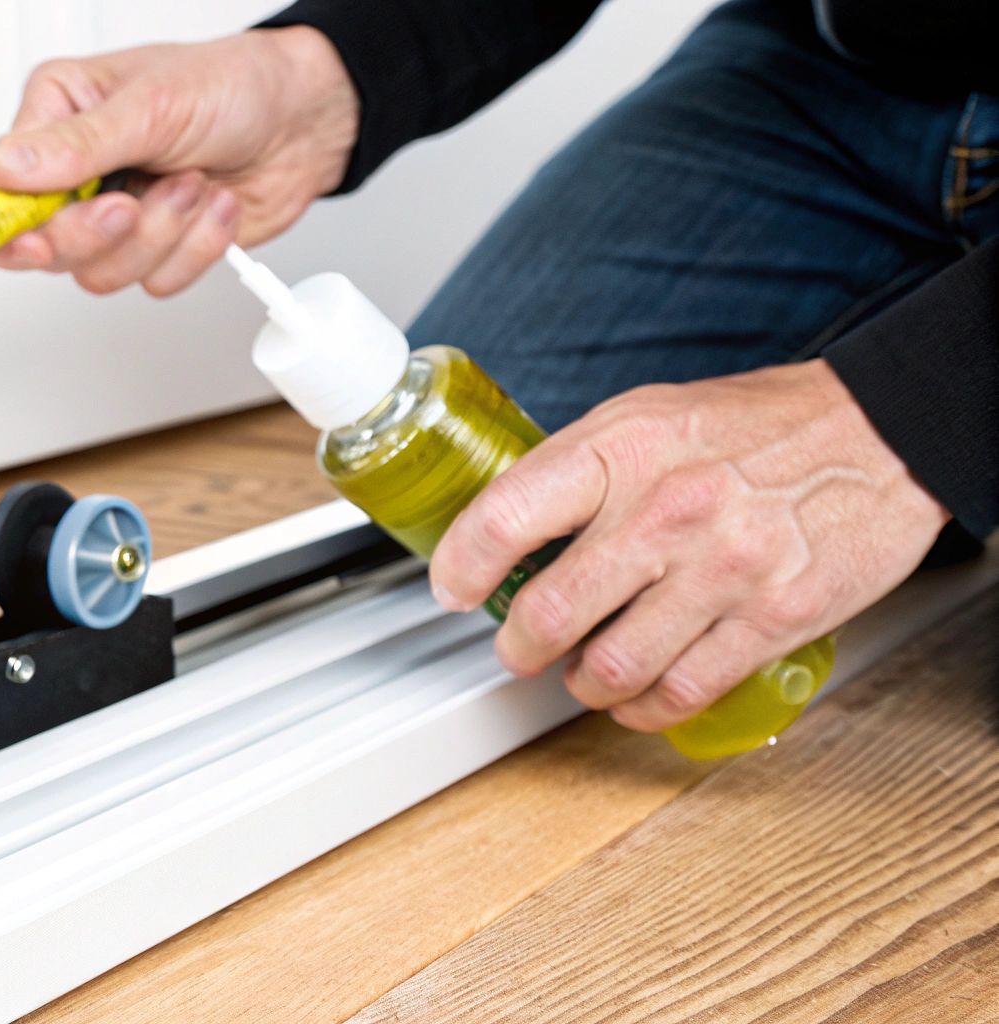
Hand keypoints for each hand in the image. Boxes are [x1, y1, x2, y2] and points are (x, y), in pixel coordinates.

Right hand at [0, 27, 357, 295]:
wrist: (304, 120)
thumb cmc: (233, 87)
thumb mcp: (153, 103)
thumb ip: (78, 145)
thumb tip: (8, 168)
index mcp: (59, 118)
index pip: (3, 191)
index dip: (10, 225)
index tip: (30, 240)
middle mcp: (80, 173)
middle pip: (49, 247)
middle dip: (103, 232)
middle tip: (130, 204)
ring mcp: (120, 215)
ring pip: (104, 272)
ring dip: (163, 233)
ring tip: (193, 182)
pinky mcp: (159, 247)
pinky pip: (156, 281)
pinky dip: (195, 247)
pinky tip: (213, 202)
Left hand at [429, 360, 950, 730]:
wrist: (884, 431)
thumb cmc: (758, 425)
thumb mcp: (648, 416)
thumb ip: (577, 469)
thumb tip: (506, 527)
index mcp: (623, 449)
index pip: (505, 517)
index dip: (461, 566)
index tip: (454, 588)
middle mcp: (669, 510)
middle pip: (550, 613)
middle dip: (518, 646)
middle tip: (518, 647)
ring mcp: (724, 570)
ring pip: (612, 667)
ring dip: (581, 684)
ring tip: (582, 672)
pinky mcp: (774, 618)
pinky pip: (681, 692)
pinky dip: (643, 708)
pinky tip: (637, 694)